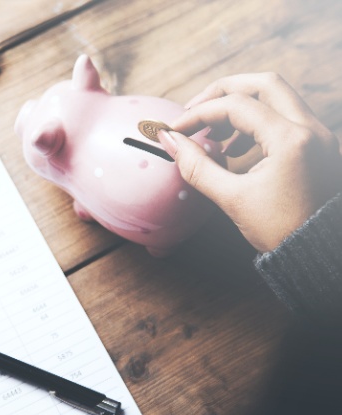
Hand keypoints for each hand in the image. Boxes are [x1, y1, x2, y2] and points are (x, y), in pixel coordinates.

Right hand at [158, 72, 341, 252]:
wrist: (320, 254)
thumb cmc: (282, 231)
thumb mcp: (232, 199)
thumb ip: (197, 166)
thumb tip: (169, 141)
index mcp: (290, 139)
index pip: (236, 106)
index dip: (198, 113)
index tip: (175, 129)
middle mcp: (310, 128)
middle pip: (262, 84)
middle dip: (223, 92)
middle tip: (195, 111)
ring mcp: (318, 135)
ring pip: (276, 97)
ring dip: (240, 106)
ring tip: (214, 134)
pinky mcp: (317, 145)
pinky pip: (285, 116)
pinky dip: (256, 122)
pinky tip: (235, 148)